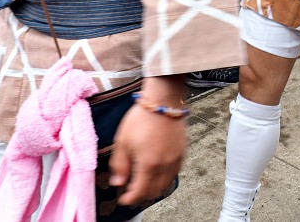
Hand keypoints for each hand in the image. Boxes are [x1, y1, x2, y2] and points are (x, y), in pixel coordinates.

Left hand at [110, 77, 186, 205]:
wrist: (163, 100)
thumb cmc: (141, 118)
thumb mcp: (123, 141)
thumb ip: (120, 165)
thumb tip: (118, 182)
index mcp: (149, 164)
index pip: (140, 192)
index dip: (130, 199)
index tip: (123, 199)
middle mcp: (165, 165)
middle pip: (154, 192)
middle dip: (141, 196)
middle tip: (131, 192)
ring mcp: (176, 159)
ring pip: (166, 185)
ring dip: (153, 189)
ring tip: (143, 183)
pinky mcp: (182, 152)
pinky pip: (174, 174)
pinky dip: (164, 179)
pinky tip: (156, 172)